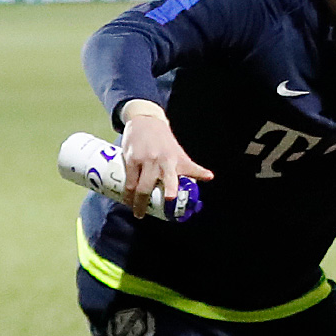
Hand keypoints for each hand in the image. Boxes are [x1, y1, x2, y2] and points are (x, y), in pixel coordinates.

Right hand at [113, 101, 212, 218]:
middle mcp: (160, 161)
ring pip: (137, 185)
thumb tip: (210, 177)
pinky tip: (125, 197)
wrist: (146, 121)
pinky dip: (126, 191)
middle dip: (145, 201)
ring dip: (134, 200)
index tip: (171, 199)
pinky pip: (128, 179)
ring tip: (135, 210)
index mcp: (175, 161)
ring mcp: (144, 160)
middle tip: (142, 215)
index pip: (180, 175)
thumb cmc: (165, 142)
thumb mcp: (180, 154)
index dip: (176, 187)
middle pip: (152, 185)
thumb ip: (191, 168)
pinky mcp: (130, 158)